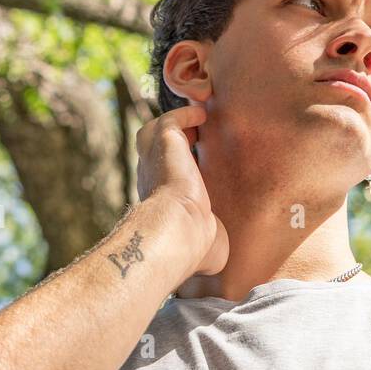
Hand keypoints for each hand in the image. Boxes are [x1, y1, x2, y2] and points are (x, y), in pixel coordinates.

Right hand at [135, 105, 227, 275]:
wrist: (180, 232)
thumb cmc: (193, 249)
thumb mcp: (208, 250)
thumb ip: (212, 243)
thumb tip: (218, 256)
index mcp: (160, 204)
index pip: (163, 181)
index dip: (177, 170)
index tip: (195, 163)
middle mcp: (152, 179)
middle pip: (152, 151)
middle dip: (170, 140)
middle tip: (195, 131)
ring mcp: (154, 160)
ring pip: (155, 130)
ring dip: (176, 120)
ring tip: (201, 113)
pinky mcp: (163, 142)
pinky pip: (171, 118)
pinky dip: (186, 112)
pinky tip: (203, 113)